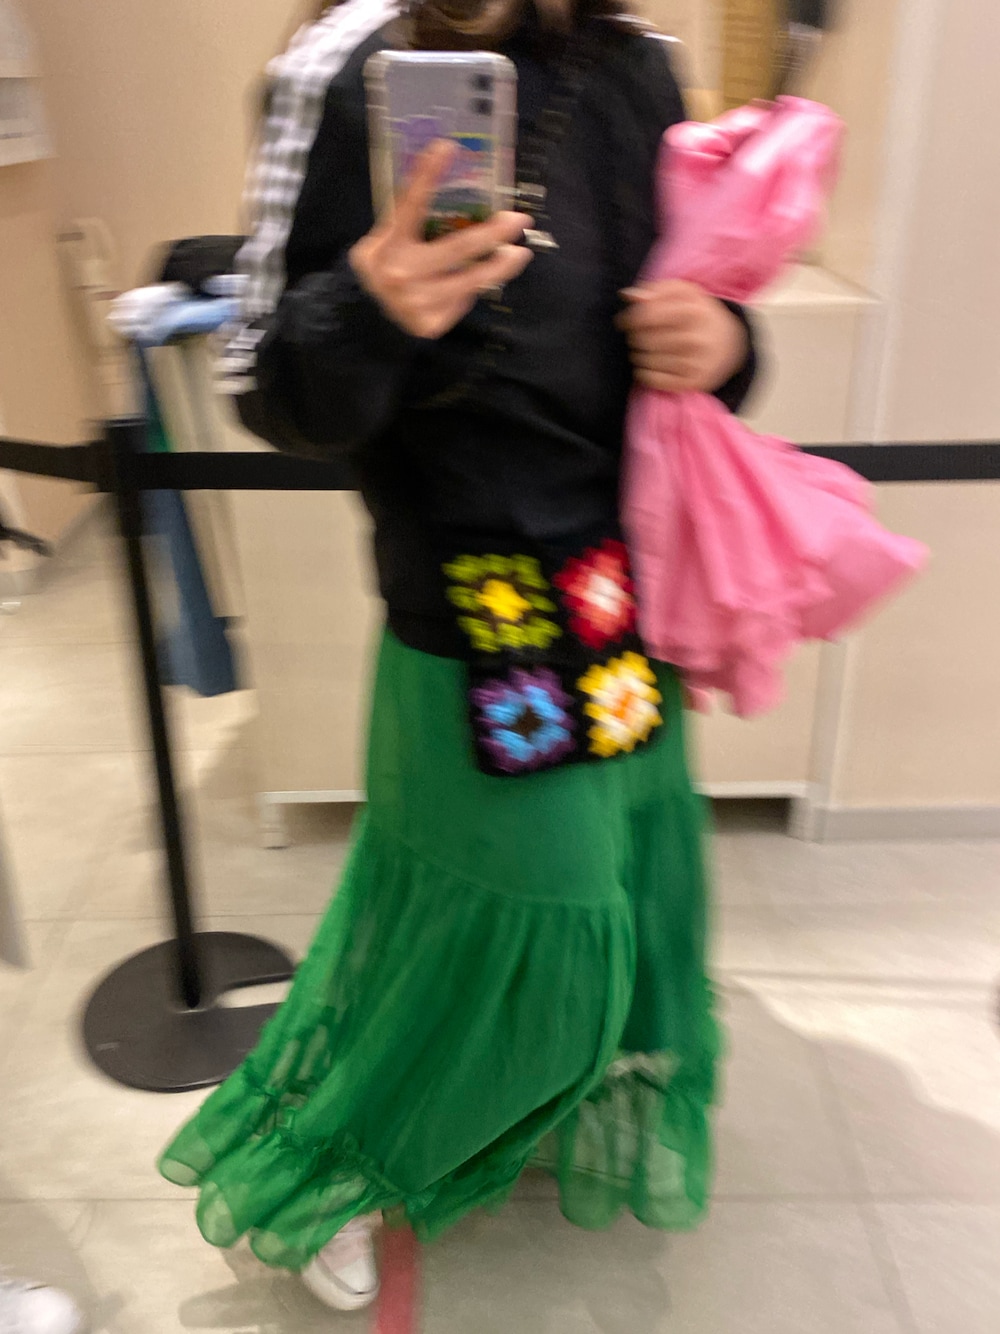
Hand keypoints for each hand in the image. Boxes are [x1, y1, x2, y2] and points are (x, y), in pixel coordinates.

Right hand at [350, 140, 533, 339]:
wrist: (371, 322)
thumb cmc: (388, 270)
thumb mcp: (387, 241)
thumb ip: (411, 221)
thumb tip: (455, 187)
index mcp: (386, 246)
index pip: (409, 206)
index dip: (427, 175)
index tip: (447, 147)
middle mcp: (399, 274)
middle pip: (456, 248)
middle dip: (493, 232)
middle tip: (519, 220)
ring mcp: (415, 303)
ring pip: (470, 280)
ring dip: (500, 266)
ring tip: (519, 253)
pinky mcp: (429, 324)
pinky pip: (463, 300)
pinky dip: (473, 289)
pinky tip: (476, 283)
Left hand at [618, 279, 748, 393]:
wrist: (730, 344)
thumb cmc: (697, 314)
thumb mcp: (683, 293)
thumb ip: (655, 290)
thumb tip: (629, 295)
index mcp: (693, 310)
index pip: (646, 316)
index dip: (628, 319)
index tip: (625, 322)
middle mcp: (695, 337)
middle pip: (643, 340)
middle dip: (635, 338)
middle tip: (639, 336)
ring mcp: (695, 362)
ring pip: (645, 361)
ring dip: (638, 356)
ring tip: (646, 350)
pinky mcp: (692, 382)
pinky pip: (651, 380)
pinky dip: (644, 373)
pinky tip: (649, 366)